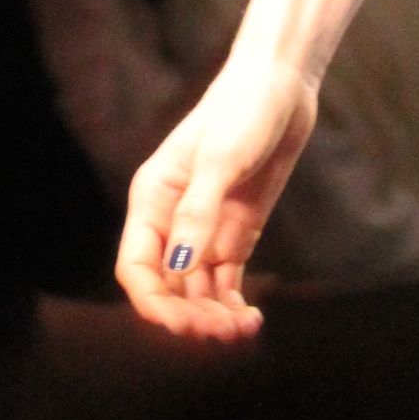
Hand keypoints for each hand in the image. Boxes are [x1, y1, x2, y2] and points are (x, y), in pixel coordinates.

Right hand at [116, 50, 318, 337]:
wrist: (281, 85)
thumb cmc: (242, 110)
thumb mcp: (221, 158)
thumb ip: (200, 212)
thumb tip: (180, 268)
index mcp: (152, 200)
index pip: (137, 268)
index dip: (153, 303)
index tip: (182, 325)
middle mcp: (173, 221)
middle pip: (167, 287)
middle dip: (188, 316)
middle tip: (221, 334)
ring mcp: (205, 228)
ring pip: (196, 290)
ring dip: (214, 316)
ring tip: (244, 329)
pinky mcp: (236, 230)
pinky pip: (225, 279)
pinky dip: (234, 303)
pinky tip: (252, 318)